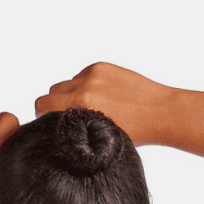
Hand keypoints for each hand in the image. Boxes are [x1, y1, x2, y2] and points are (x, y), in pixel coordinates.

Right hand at [34, 63, 175, 144]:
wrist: (161, 112)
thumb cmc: (135, 132)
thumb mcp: (100, 137)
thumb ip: (77, 127)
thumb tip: (61, 125)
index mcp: (82, 104)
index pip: (43, 103)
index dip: (43, 115)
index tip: (52, 123)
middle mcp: (85, 86)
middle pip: (52, 91)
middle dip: (55, 104)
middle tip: (69, 117)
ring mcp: (93, 73)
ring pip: (67, 83)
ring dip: (71, 94)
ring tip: (89, 108)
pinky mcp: (102, 66)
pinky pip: (82, 75)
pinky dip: (85, 85)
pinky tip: (102, 97)